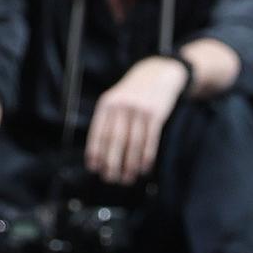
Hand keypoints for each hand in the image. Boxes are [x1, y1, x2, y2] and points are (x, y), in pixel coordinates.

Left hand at [85, 55, 188, 185]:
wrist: (158, 73)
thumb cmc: (133, 92)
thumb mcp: (115, 98)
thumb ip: (107, 119)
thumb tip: (98, 150)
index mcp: (107, 103)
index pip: (98, 131)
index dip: (95, 151)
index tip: (94, 168)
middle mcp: (121, 106)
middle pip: (114, 140)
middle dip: (111, 162)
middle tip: (110, 179)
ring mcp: (139, 110)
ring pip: (132, 143)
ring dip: (129, 165)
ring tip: (127, 178)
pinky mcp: (156, 114)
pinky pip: (150, 141)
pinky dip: (146, 158)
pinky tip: (143, 169)